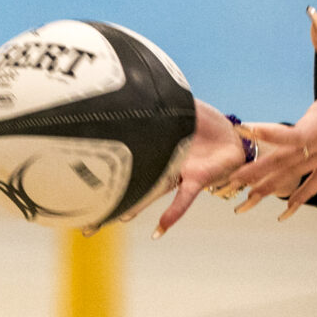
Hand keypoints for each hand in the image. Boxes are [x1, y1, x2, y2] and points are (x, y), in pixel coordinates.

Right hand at [87, 99, 251, 238]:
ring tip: (116, 218)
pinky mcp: (198, 179)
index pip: (127, 158)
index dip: (106, 169)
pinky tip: (160, 229)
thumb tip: (136, 86)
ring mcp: (178, 173)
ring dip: (136, 205)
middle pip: (133, 180)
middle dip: (113, 195)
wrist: (235, 134)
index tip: (81, 180)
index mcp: (157, 146)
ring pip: (152, 191)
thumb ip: (160, 101)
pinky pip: (183, 198)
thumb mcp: (179, 107)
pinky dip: (172, 213)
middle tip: (88, 213)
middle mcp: (163, 163)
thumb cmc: (207, 124)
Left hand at [231, 7, 316, 219]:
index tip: (244, 128)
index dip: (266, 131)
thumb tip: (312, 14)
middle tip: (227, 183)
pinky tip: (283, 214)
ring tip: (241, 205)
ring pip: (295, 179)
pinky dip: (299, 199)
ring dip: (268, 191)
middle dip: (255, 173)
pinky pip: (316, 185)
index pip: (290, 132)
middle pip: (283, 163)